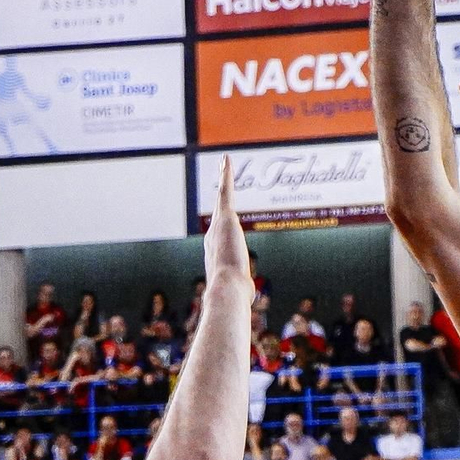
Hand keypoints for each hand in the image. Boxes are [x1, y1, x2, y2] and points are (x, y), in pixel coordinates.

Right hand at [204, 157, 247, 286]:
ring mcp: (218, 225)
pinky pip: (225, 190)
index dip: (219, 224)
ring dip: (224, 178)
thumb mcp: (239, 290)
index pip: (218, 234)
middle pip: (219, 211)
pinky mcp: (225, 217)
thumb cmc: (233, 293)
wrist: (227, 287)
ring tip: (226, 163)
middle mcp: (213, 236)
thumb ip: (243, 290)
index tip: (221, 219)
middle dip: (221, 194)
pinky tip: (226, 160)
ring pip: (223, 196)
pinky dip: (226, 174)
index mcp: (215, 252)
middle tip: (223, 178)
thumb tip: (247, 299)